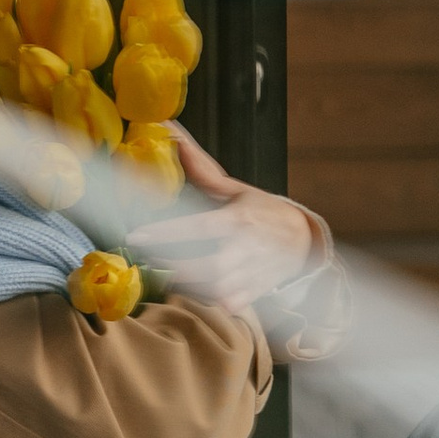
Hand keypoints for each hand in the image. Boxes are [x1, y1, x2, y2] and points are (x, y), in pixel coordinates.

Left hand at [127, 126, 327, 314]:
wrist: (303, 239)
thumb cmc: (262, 211)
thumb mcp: (235, 189)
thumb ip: (201, 169)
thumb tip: (172, 133)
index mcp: (239, 220)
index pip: (196, 228)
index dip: (164, 233)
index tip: (135, 236)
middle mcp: (247, 249)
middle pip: (205, 267)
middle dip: (171, 266)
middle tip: (145, 259)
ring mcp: (252, 275)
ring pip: (213, 289)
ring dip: (182, 285)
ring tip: (160, 272)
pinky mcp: (253, 294)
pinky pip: (223, 304)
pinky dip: (204, 300)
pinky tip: (189, 288)